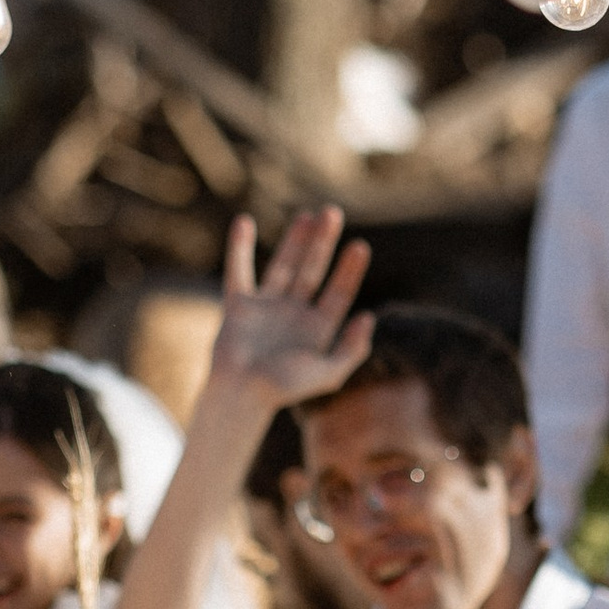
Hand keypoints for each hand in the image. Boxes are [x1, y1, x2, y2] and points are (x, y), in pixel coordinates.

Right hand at [206, 209, 374, 409]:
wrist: (240, 396)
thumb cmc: (284, 390)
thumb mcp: (328, 375)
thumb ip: (352, 350)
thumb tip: (369, 317)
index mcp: (318, 329)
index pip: (339, 293)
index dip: (350, 271)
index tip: (360, 246)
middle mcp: (295, 314)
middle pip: (314, 271)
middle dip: (323, 243)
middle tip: (333, 213)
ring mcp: (267, 307)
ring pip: (284, 266)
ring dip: (295, 240)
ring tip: (308, 215)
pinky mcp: (239, 305)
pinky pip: (238, 270)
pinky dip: (239, 247)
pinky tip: (244, 222)